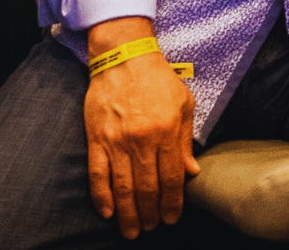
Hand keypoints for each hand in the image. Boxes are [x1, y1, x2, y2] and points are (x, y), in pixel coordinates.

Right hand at [84, 31, 197, 238]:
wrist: (124, 58)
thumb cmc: (158, 80)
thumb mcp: (184, 103)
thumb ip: (186, 140)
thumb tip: (191, 172)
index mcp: (166, 131)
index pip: (171, 178)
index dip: (172, 203)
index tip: (172, 218)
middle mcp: (142, 140)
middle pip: (146, 188)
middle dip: (150, 213)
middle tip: (151, 228)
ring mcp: (117, 141)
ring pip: (122, 187)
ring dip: (127, 213)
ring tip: (132, 230)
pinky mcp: (96, 139)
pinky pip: (97, 175)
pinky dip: (101, 197)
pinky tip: (108, 212)